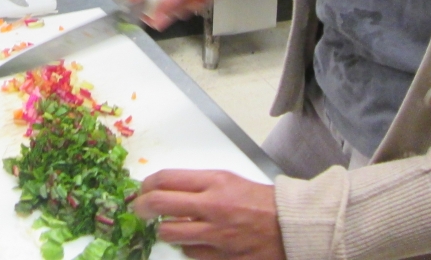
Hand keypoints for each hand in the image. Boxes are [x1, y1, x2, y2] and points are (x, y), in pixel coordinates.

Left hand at [133, 170, 283, 259]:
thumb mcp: (228, 180)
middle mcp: (212, 207)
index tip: (141, 190)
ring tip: (170, 227)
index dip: (146, 185)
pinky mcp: (222, 258)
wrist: (291, 226)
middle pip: (160, 204)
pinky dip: (188, 248)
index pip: (166, 179)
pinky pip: (190, 254)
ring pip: (170, 234)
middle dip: (142, 207)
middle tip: (139, 210)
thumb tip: (165, 190)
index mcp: (214, 182)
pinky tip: (196, 242)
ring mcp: (216, 235)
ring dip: (165, 231)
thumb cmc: (260, 201)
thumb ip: (198, 185)